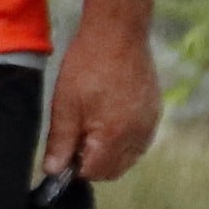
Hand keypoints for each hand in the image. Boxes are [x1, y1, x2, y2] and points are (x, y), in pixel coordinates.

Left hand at [43, 15, 163, 184]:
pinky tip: (107, 118)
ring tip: (90, 124)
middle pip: (113, 170)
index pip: (94, 173)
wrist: (118, 34)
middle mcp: (138, 136)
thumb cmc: (88, 67)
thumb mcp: (65, 106)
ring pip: (128, 157)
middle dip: (92, 161)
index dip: (75, 166)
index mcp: (114, 137)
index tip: (65, 149)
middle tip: (75, 135)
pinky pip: (139, 140)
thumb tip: (53, 171)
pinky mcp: (155, 113)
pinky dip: (122, 139)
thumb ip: (60, 142)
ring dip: (108, 152)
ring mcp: (150, 124)